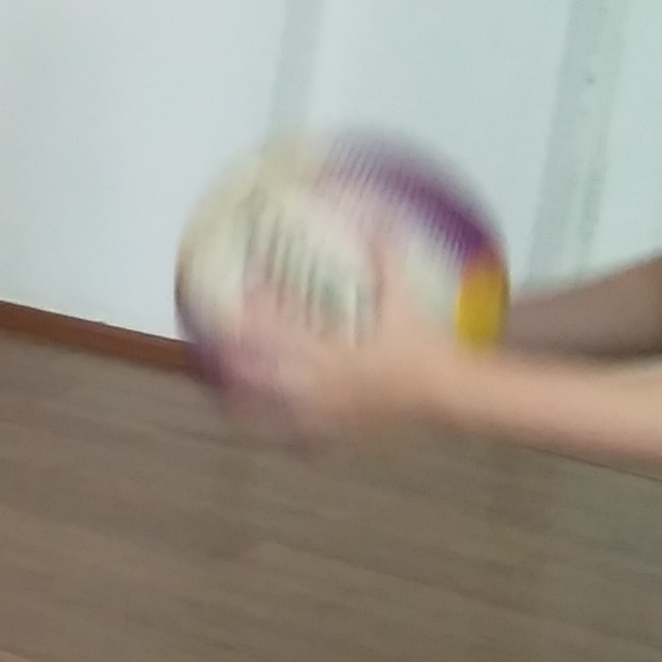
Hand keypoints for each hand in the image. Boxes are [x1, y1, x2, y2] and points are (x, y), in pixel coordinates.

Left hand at [212, 259, 461, 441]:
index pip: (275, 328)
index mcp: (327, 350)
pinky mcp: (341, 432)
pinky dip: (285, 434)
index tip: (236, 294)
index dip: (251, 311)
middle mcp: (317, 384)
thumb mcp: (405, 297)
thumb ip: (387, 257)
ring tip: (224, 394)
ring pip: (270, 414)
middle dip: (231, 359)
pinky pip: (304, 440)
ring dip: (245, 401)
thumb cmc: (429, 346)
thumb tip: (377, 221)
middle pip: (257, 375)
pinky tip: (274, 432)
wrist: (450, 394)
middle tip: (211, 345)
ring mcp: (326, 412)